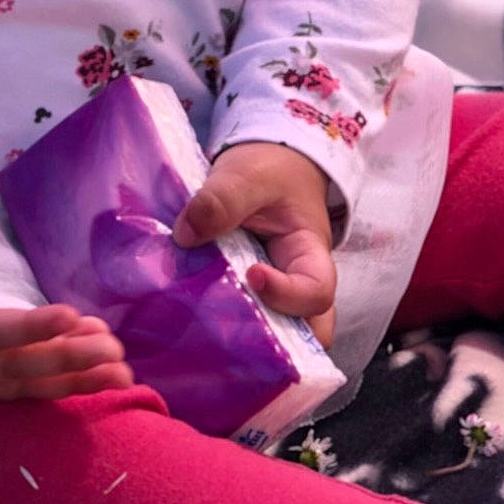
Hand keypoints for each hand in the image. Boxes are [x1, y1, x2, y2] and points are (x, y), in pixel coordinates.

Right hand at [0, 161, 134, 400]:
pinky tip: (102, 373)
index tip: (71, 315)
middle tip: (113, 346)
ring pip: (22, 386)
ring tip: (121, 369)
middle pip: (11, 368)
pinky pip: (23, 387)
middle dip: (63, 359)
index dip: (28, 328)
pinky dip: (62, 383)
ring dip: (72, 379)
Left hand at [171, 140, 336, 349]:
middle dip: (272, 340)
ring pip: (271, 334)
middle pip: (304, 332)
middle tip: (229, 331)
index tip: (252, 275)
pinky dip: (218, 322)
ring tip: (204, 332)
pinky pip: (239, 319)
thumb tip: (186, 235)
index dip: (288, 295)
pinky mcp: (243, 293)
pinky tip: (187, 317)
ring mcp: (271, 292)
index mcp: (309, 254)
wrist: (267, 163)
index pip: (316, 291)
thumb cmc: (270, 169)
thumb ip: (222, 199)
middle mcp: (296, 283)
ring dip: (242, 336)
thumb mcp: (248, 174)